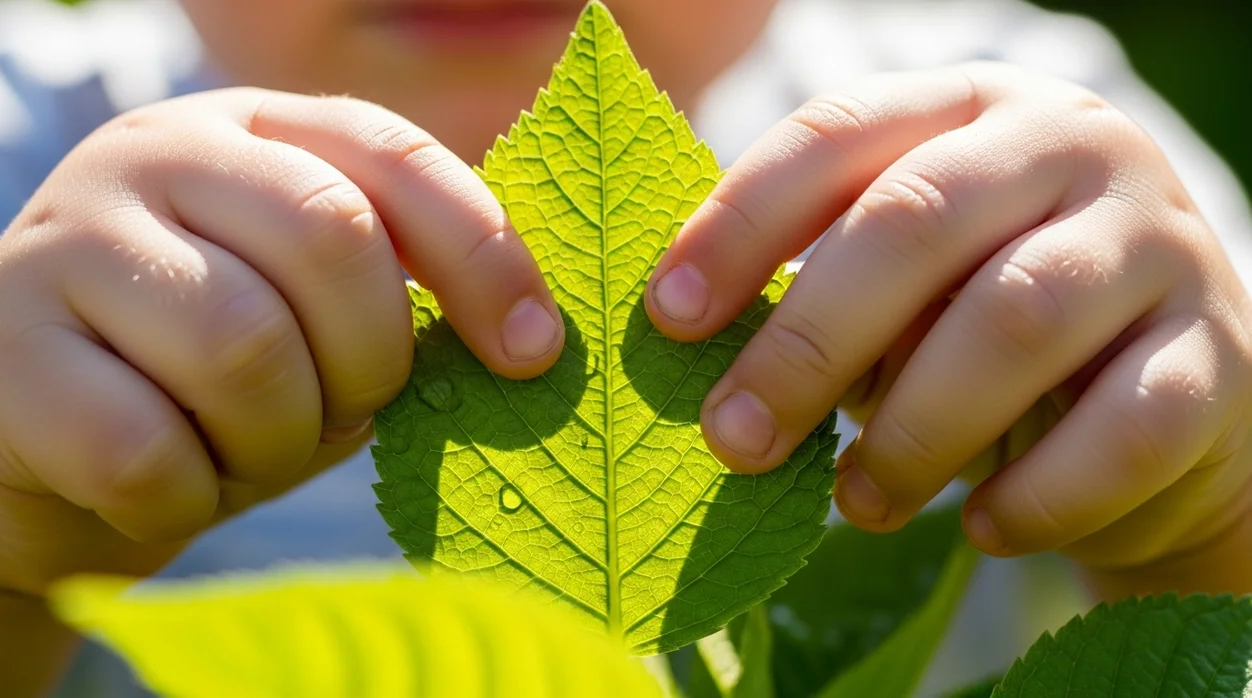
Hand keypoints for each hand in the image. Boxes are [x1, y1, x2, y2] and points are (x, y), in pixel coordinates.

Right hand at [0, 88, 563, 595]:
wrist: (41, 439)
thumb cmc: (216, 378)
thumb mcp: (318, 316)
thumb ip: (401, 297)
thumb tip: (530, 341)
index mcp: (256, 131)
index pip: (393, 155)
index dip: (483, 253)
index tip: (533, 354)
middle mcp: (159, 154)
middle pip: (330, 238)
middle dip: (368, 360)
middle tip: (343, 411)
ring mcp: (70, 239)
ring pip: (242, 347)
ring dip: (276, 438)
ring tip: (249, 446)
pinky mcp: (5, 347)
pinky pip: (145, 449)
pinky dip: (189, 495)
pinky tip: (175, 483)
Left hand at [646, 62, 1251, 579]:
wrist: (1165, 386)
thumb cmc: (983, 321)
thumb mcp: (902, 280)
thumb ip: (818, 285)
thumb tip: (695, 356)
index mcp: (967, 108)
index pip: (836, 134)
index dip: (739, 223)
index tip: (666, 318)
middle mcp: (1069, 147)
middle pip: (918, 221)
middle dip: (808, 340)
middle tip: (734, 439)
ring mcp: (1157, 242)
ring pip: (1017, 321)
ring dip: (914, 430)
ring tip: (857, 502)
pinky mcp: (1219, 354)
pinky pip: (1123, 430)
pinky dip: (1038, 494)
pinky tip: (979, 530)